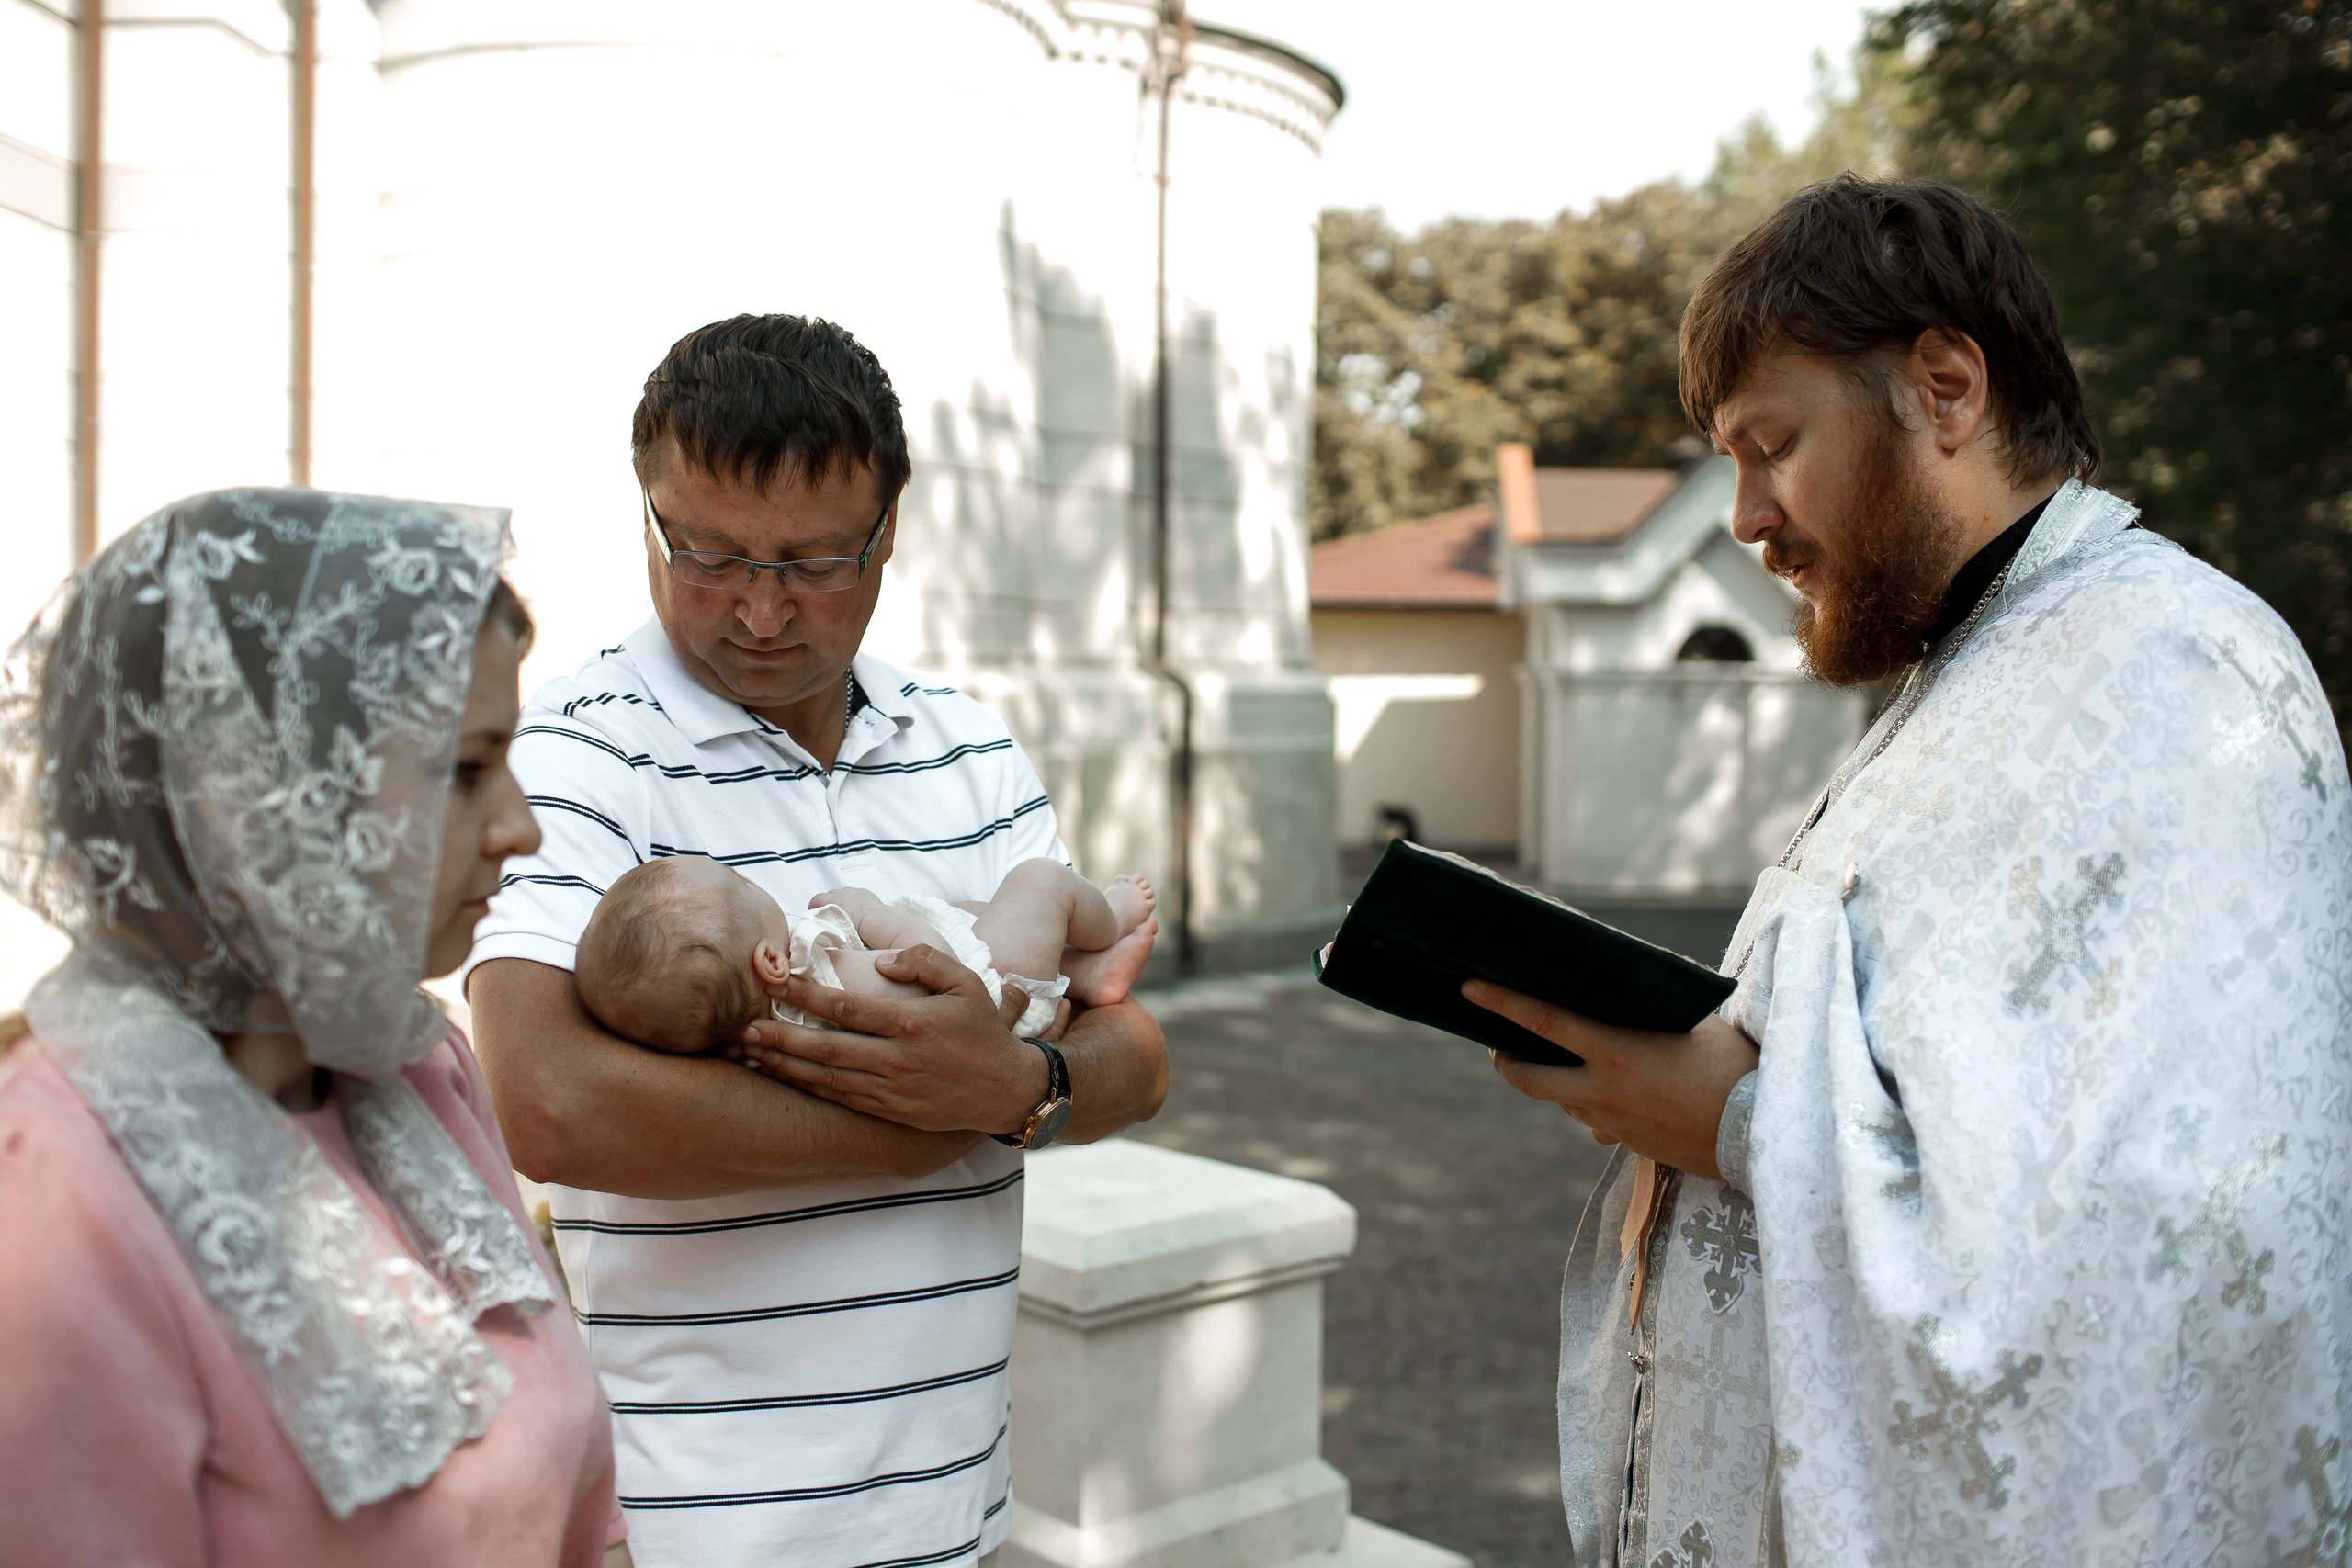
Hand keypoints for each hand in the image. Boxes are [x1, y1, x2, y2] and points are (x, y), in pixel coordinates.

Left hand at [733, 944, 1051, 1134]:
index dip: (804, 994)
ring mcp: (892, 1088)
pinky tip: (787, 1077)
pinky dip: (809, 1088)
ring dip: (786, 1064)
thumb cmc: (984, 1031)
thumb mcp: (967, 983)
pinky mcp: (891, 1110)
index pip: (845, 1005)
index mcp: (911, 1021)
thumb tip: (880, 961)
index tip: (773, 981)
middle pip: (826, 1046)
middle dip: (781, 1036)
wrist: (1006, 1089)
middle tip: (744, 1026)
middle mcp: (897, 1058)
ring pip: (827, 1077)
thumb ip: (924, 962)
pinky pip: (841, 1099)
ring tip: (752, 1051)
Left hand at [1462, 979, 1758, 1178]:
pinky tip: (1619, 1093)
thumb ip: (1654, 1012)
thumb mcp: (1695, 1025)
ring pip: (1564, 1102)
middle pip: (1527, 1078)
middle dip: (1505, 1060)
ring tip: (1568, 1059)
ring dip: (1558, 1082)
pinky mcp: (1630, 1146)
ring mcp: (1612, 1123)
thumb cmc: (1736, 1067)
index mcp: (1616, 1051)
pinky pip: (1599, 1123)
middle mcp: (1602, 1091)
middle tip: (1499, 1045)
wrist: (1762, 1136)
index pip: (1542, 1021)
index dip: (1501, 1002)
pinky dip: (1597, 1106)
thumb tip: (1638, 993)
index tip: (1468, 987)